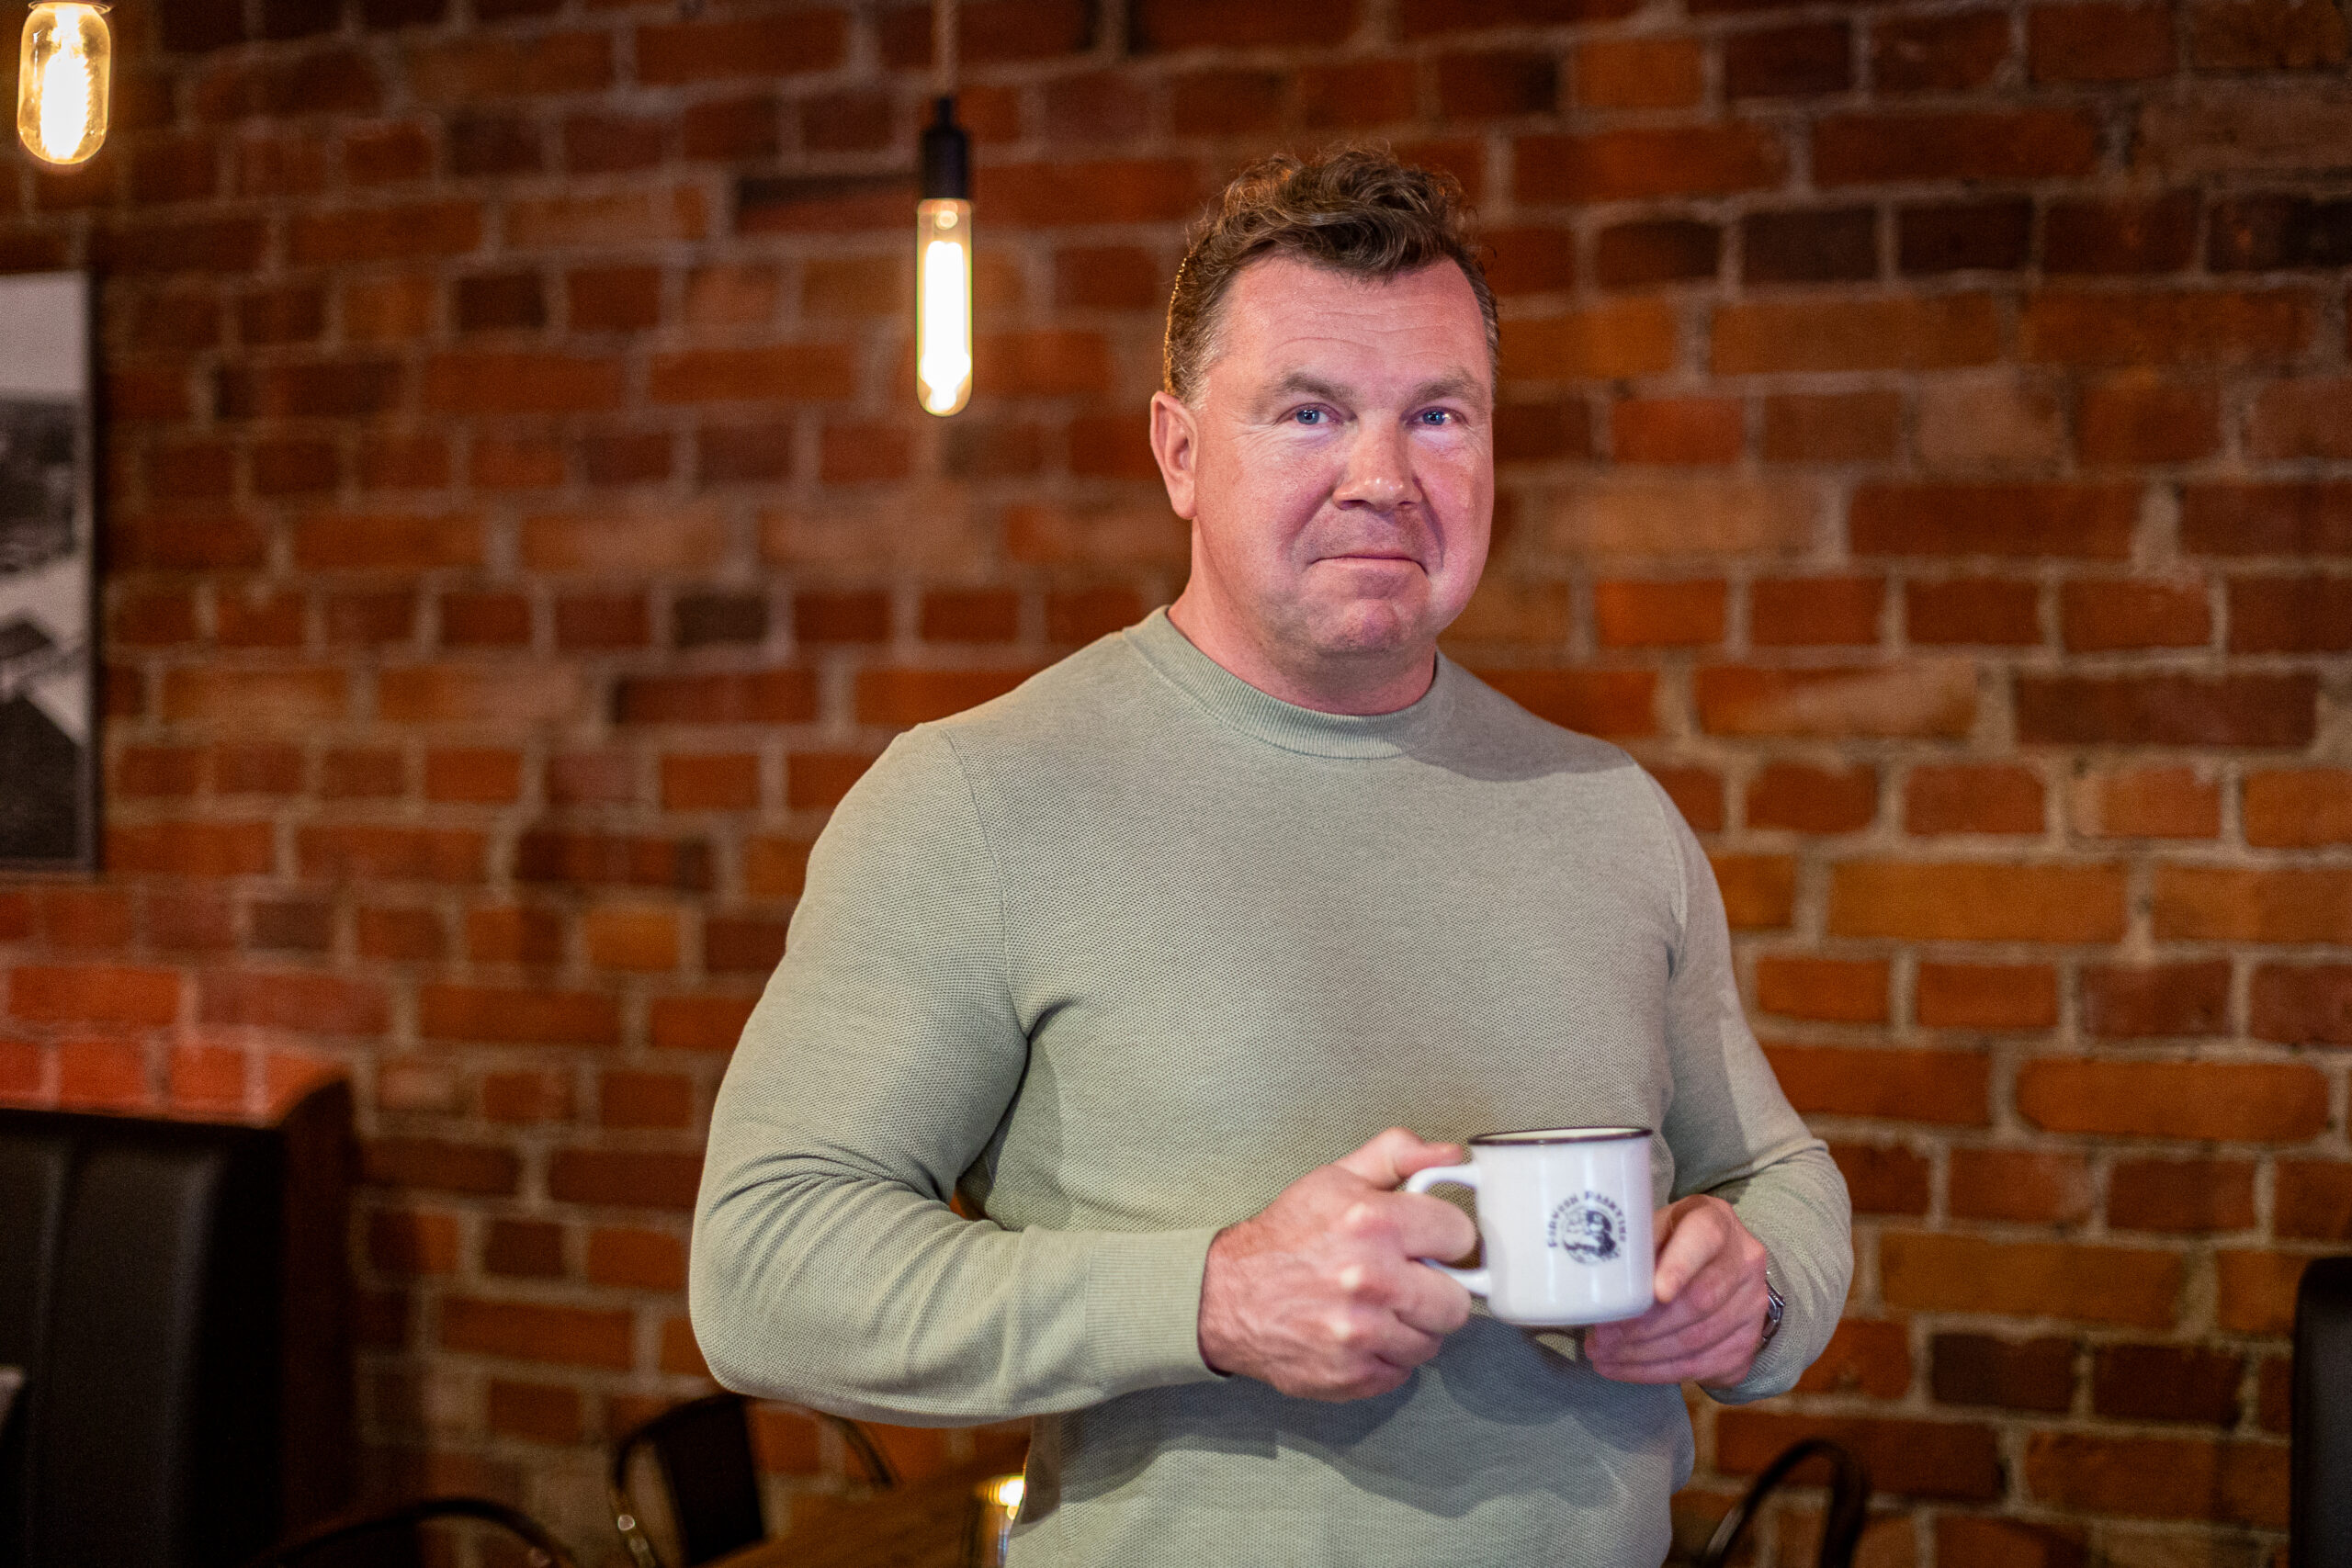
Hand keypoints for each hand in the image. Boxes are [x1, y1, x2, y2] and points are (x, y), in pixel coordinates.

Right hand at [1197, 1129, 1478, 1400]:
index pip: (1460, 1235)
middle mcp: (1370, 1279)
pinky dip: (1386, 1356)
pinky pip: (1402, 1371)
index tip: (1429, 1242)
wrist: (1226, 1295)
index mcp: (1373, 1222)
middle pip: (1457, 1301)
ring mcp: (1362, 1333)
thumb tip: (1450, 1156)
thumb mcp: (1336, 1178)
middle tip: (1406, 1280)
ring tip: (1378, 1306)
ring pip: (1431, 1341)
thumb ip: (1398, 1156)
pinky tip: (1360, 1333)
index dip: (1444, 1237)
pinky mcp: (1352, 1375)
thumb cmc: (1285, 1237)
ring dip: (1411, 1326)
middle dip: (1435, 1288)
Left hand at [1585, 1195, 1770, 1388]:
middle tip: (1601, 1339)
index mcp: (1717, 1222)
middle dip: (1644, 1326)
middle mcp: (1744, 1262)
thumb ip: (1637, 1245)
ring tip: (1604, 1356)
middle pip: (1698, 1301)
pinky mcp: (1747, 1343)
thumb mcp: (1658, 1227)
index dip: (1679, 1268)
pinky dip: (1659, 1372)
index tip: (1655, 1293)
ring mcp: (1753, 1306)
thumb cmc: (1674, 1242)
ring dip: (1644, 1354)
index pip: (1702, 1240)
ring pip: (1698, 1339)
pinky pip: (1702, 1366)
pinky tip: (1628, 1369)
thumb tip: (1594, 1279)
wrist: (1724, 1265)